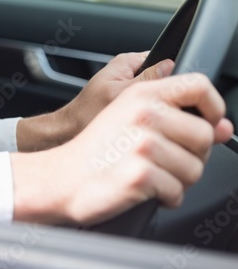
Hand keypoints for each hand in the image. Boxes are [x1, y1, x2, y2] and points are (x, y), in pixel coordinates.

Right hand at [11, 72, 232, 224]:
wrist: (61, 177)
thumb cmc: (96, 150)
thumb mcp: (129, 115)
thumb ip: (178, 114)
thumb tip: (223, 126)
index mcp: (141, 95)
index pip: (198, 85)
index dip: (212, 107)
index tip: (207, 123)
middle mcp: (143, 115)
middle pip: (205, 135)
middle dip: (192, 155)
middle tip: (164, 158)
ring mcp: (142, 145)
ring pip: (195, 169)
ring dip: (177, 180)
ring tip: (150, 173)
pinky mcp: (141, 174)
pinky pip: (178, 192)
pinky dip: (164, 198)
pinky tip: (144, 189)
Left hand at [17, 51, 171, 150]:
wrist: (69, 134)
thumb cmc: (85, 115)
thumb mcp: (116, 94)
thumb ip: (144, 79)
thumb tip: (171, 65)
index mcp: (128, 62)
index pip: (167, 60)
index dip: (181, 79)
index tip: (189, 97)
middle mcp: (131, 74)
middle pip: (168, 81)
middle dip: (175, 98)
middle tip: (173, 114)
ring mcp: (133, 91)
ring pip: (164, 99)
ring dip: (167, 112)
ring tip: (162, 123)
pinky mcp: (134, 109)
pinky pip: (156, 112)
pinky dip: (159, 122)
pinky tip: (156, 132)